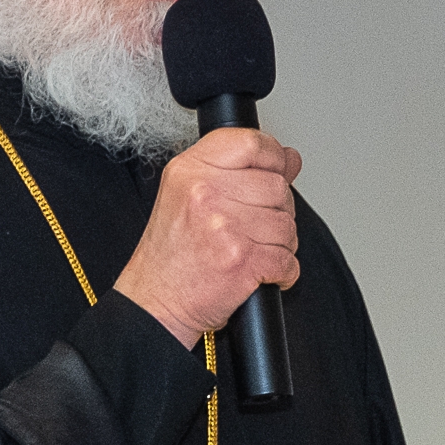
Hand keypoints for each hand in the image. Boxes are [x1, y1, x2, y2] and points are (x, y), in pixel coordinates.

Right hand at [114, 129, 302, 346]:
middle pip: (277, 186)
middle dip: (275, 211)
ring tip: (250, 251)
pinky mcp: (242, 260)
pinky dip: (282, 272)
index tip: (273, 173)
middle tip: (251, 229)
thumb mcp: (192, 196)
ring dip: (279, 244)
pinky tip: (259, 272)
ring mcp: (224, 226)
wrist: (155, 303)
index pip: (251, 142)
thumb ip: (241, 171)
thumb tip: (289, 158)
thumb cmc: (172, 255)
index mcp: (190, 170)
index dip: (273, 159)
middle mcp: (205, 192)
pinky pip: (288, 259)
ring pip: (287, 224)